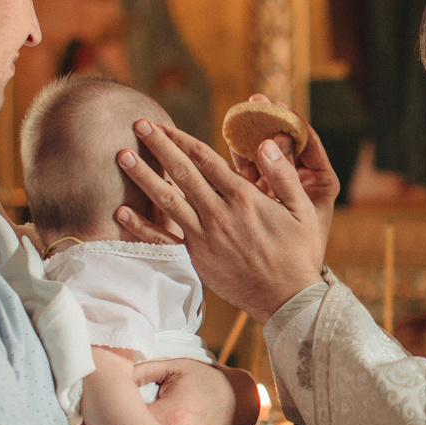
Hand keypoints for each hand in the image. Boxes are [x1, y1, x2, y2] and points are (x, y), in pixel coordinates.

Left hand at [116, 120, 324, 322]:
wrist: (288, 299)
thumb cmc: (299, 253)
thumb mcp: (304, 210)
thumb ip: (282, 174)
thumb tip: (266, 142)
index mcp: (244, 197)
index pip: (206, 159)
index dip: (182, 139)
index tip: (164, 125)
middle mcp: (219, 213)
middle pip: (182, 173)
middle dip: (159, 147)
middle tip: (139, 124)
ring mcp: (204, 237)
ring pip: (167, 201)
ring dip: (143, 177)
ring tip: (122, 156)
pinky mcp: (196, 259)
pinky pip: (163, 241)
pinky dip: (141, 226)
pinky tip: (121, 212)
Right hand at [228, 94, 339, 245]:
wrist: (285, 279)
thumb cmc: (300, 248)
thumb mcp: (299, 210)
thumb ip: (287, 176)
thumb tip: (277, 138)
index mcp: (320, 180)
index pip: (309, 143)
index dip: (295, 123)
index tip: (281, 105)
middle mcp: (299, 178)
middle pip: (285, 141)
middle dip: (272, 120)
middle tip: (259, 99)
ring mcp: (278, 184)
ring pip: (265, 151)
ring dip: (254, 132)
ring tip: (243, 111)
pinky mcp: (259, 192)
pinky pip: (250, 166)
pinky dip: (241, 153)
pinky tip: (230, 136)